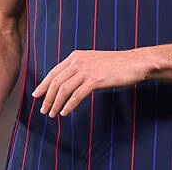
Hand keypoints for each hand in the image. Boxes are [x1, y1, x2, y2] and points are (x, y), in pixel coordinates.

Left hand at [32, 49, 147, 117]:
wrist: (134, 62)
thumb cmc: (115, 65)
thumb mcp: (92, 62)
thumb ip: (79, 68)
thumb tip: (66, 81)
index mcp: (75, 56)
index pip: (54, 72)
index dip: (43, 85)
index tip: (36, 95)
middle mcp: (78, 62)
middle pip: (56, 82)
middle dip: (47, 97)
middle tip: (42, 110)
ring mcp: (86, 70)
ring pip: (63, 89)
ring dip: (55, 104)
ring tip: (52, 114)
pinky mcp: (95, 80)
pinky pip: (76, 95)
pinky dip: (68, 105)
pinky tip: (65, 112)